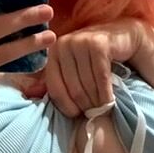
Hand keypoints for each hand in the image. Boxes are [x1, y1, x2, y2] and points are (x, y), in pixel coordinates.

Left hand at [20, 18, 144, 116]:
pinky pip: (101, 77)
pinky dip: (106, 93)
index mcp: (53, 52)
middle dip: (85, 105)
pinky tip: (110, 101)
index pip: (54, 88)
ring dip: (97, 101)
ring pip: (87, 84)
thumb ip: (53, 81)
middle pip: (72, 88)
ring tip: (103, 108)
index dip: (66, 106)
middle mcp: (64, 43)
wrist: (123, 37)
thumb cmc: (95, 58)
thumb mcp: (71, 68)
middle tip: (95, 113)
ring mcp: (81, 41)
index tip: (77, 115)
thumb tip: (30, 93)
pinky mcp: (99, 43)